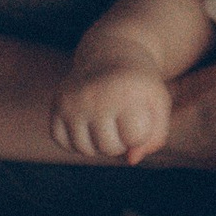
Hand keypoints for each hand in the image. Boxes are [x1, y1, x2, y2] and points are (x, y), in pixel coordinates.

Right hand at [51, 60, 172, 163]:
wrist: (110, 56)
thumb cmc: (139, 87)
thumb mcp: (158, 104)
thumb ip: (155, 137)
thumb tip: (131, 159)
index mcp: (125, 92)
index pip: (135, 139)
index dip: (141, 133)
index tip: (140, 114)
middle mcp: (94, 95)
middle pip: (110, 148)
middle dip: (121, 141)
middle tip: (122, 118)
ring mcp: (72, 100)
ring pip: (85, 149)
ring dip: (99, 143)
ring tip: (107, 121)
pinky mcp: (56, 105)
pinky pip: (63, 143)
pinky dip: (77, 139)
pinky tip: (87, 122)